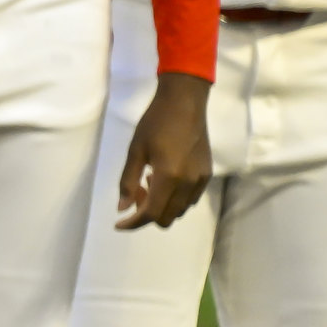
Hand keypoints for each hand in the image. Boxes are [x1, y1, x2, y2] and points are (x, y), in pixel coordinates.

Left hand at [113, 70, 213, 228]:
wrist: (185, 103)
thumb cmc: (155, 122)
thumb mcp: (135, 151)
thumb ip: (128, 182)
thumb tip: (122, 209)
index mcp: (169, 177)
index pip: (151, 213)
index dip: (133, 223)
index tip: (119, 223)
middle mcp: (189, 183)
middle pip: (167, 217)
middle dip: (147, 214)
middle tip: (136, 193)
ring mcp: (201, 180)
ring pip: (180, 210)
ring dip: (161, 206)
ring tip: (149, 181)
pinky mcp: (207, 174)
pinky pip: (190, 200)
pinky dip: (174, 198)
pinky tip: (165, 179)